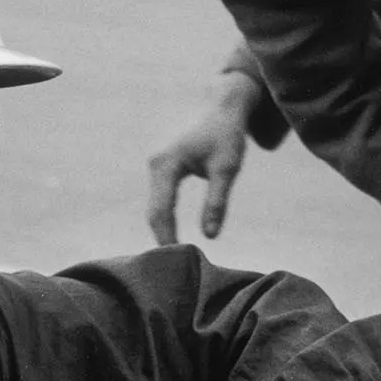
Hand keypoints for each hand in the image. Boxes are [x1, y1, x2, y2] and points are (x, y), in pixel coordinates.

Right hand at [146, 73, 264, 244]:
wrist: (222, 110)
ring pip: (155, 208)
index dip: (167, 238)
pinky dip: (166, 220)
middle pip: (154, 212)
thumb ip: (217, 202)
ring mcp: (156, 166)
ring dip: (163, 232)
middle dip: (162, 239)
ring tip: (175, 258)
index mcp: (167, 164)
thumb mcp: (227, 168)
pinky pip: (159, 201)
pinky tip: (175, 240)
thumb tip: (210, 236)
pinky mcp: (162, 170)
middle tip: (172, 270)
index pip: (161, 211)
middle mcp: (155, 164)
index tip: (177, 260)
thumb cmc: (226, 137)